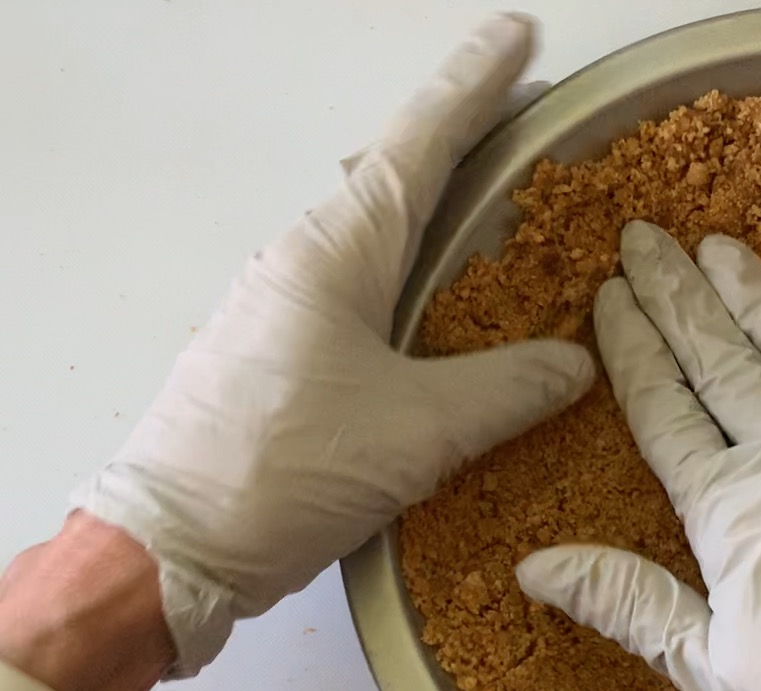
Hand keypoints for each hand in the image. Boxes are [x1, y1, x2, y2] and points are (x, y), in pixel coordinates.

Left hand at [73, 14, 593, 675]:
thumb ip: (506, 389)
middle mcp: (302, 264)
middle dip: (462, 144)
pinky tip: (440, 312)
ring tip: (497, 211)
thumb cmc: (283, 472)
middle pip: (395, 180)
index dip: (474, 87)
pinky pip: (359, 292)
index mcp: (335, 255)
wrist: (166, 551)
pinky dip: (410, 280)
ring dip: (436, 216)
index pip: (419, 144)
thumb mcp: (419, 433)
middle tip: (525, 121)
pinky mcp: (275, 357)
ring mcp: (281, 308)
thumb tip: (574, 362)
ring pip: (375, 240)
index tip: (516, 36)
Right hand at [514, 222, 760, 690]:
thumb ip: (627, 603)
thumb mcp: (714, 673)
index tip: (608, 295)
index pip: (665, 411)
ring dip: (756, 300)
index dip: (633, 349)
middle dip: (679, 296)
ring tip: (720, 247)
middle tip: (645, 237)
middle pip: (723, 364)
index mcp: (729, 515)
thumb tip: (533, 565)